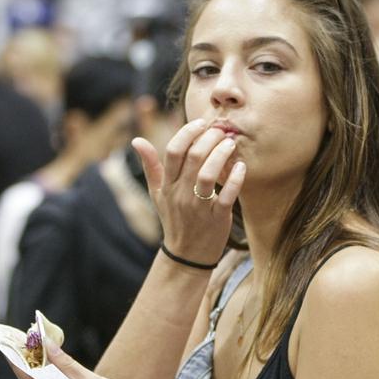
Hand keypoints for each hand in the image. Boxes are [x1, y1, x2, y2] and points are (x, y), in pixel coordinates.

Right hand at [131, 118, 246, 264]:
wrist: (187, 255)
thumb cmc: (174, 219)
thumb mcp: (157, 194)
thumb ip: (150, 166)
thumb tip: (136, 141)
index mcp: (167, 185)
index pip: (172, 151)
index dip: (187, 133)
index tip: (201, 123)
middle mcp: (180, 194)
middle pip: (193, 158)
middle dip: (209, 139)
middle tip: (221, 130)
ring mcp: (198, 207)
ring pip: (208, 175)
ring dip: (221, 155)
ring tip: (231, 143)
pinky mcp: (217, 218)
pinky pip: (227, 196)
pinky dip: (235, 179)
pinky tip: (241, 167)